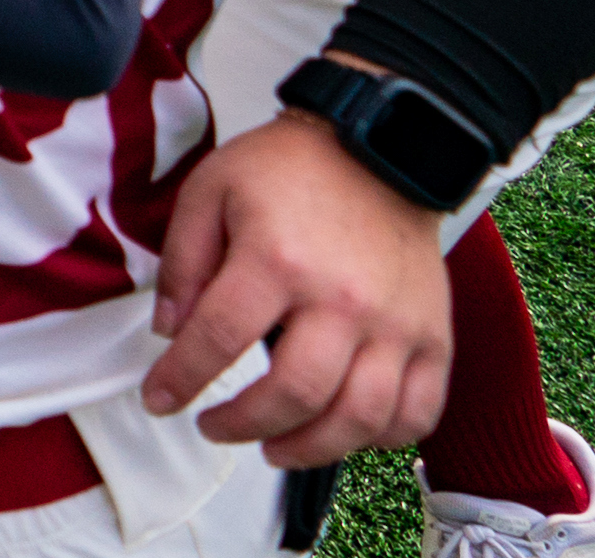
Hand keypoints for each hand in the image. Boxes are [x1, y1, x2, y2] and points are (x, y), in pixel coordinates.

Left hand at [141, 108, 455, 463]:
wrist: (379, 146)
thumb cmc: (289, 168)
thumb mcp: (209, 190)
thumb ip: (182, 263)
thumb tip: (170, 332)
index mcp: (277, 260)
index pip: (217, 340)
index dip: (179, 379)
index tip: (159, 399)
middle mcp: (343, 300)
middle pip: (294, 394)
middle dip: (242, 425)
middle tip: (214, 427)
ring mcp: (397, 325)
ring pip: (359, 419)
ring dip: (309, 449)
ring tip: (272, 447)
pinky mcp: (434, 337)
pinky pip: (418, 412)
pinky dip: (381, 439)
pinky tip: (343, 433)